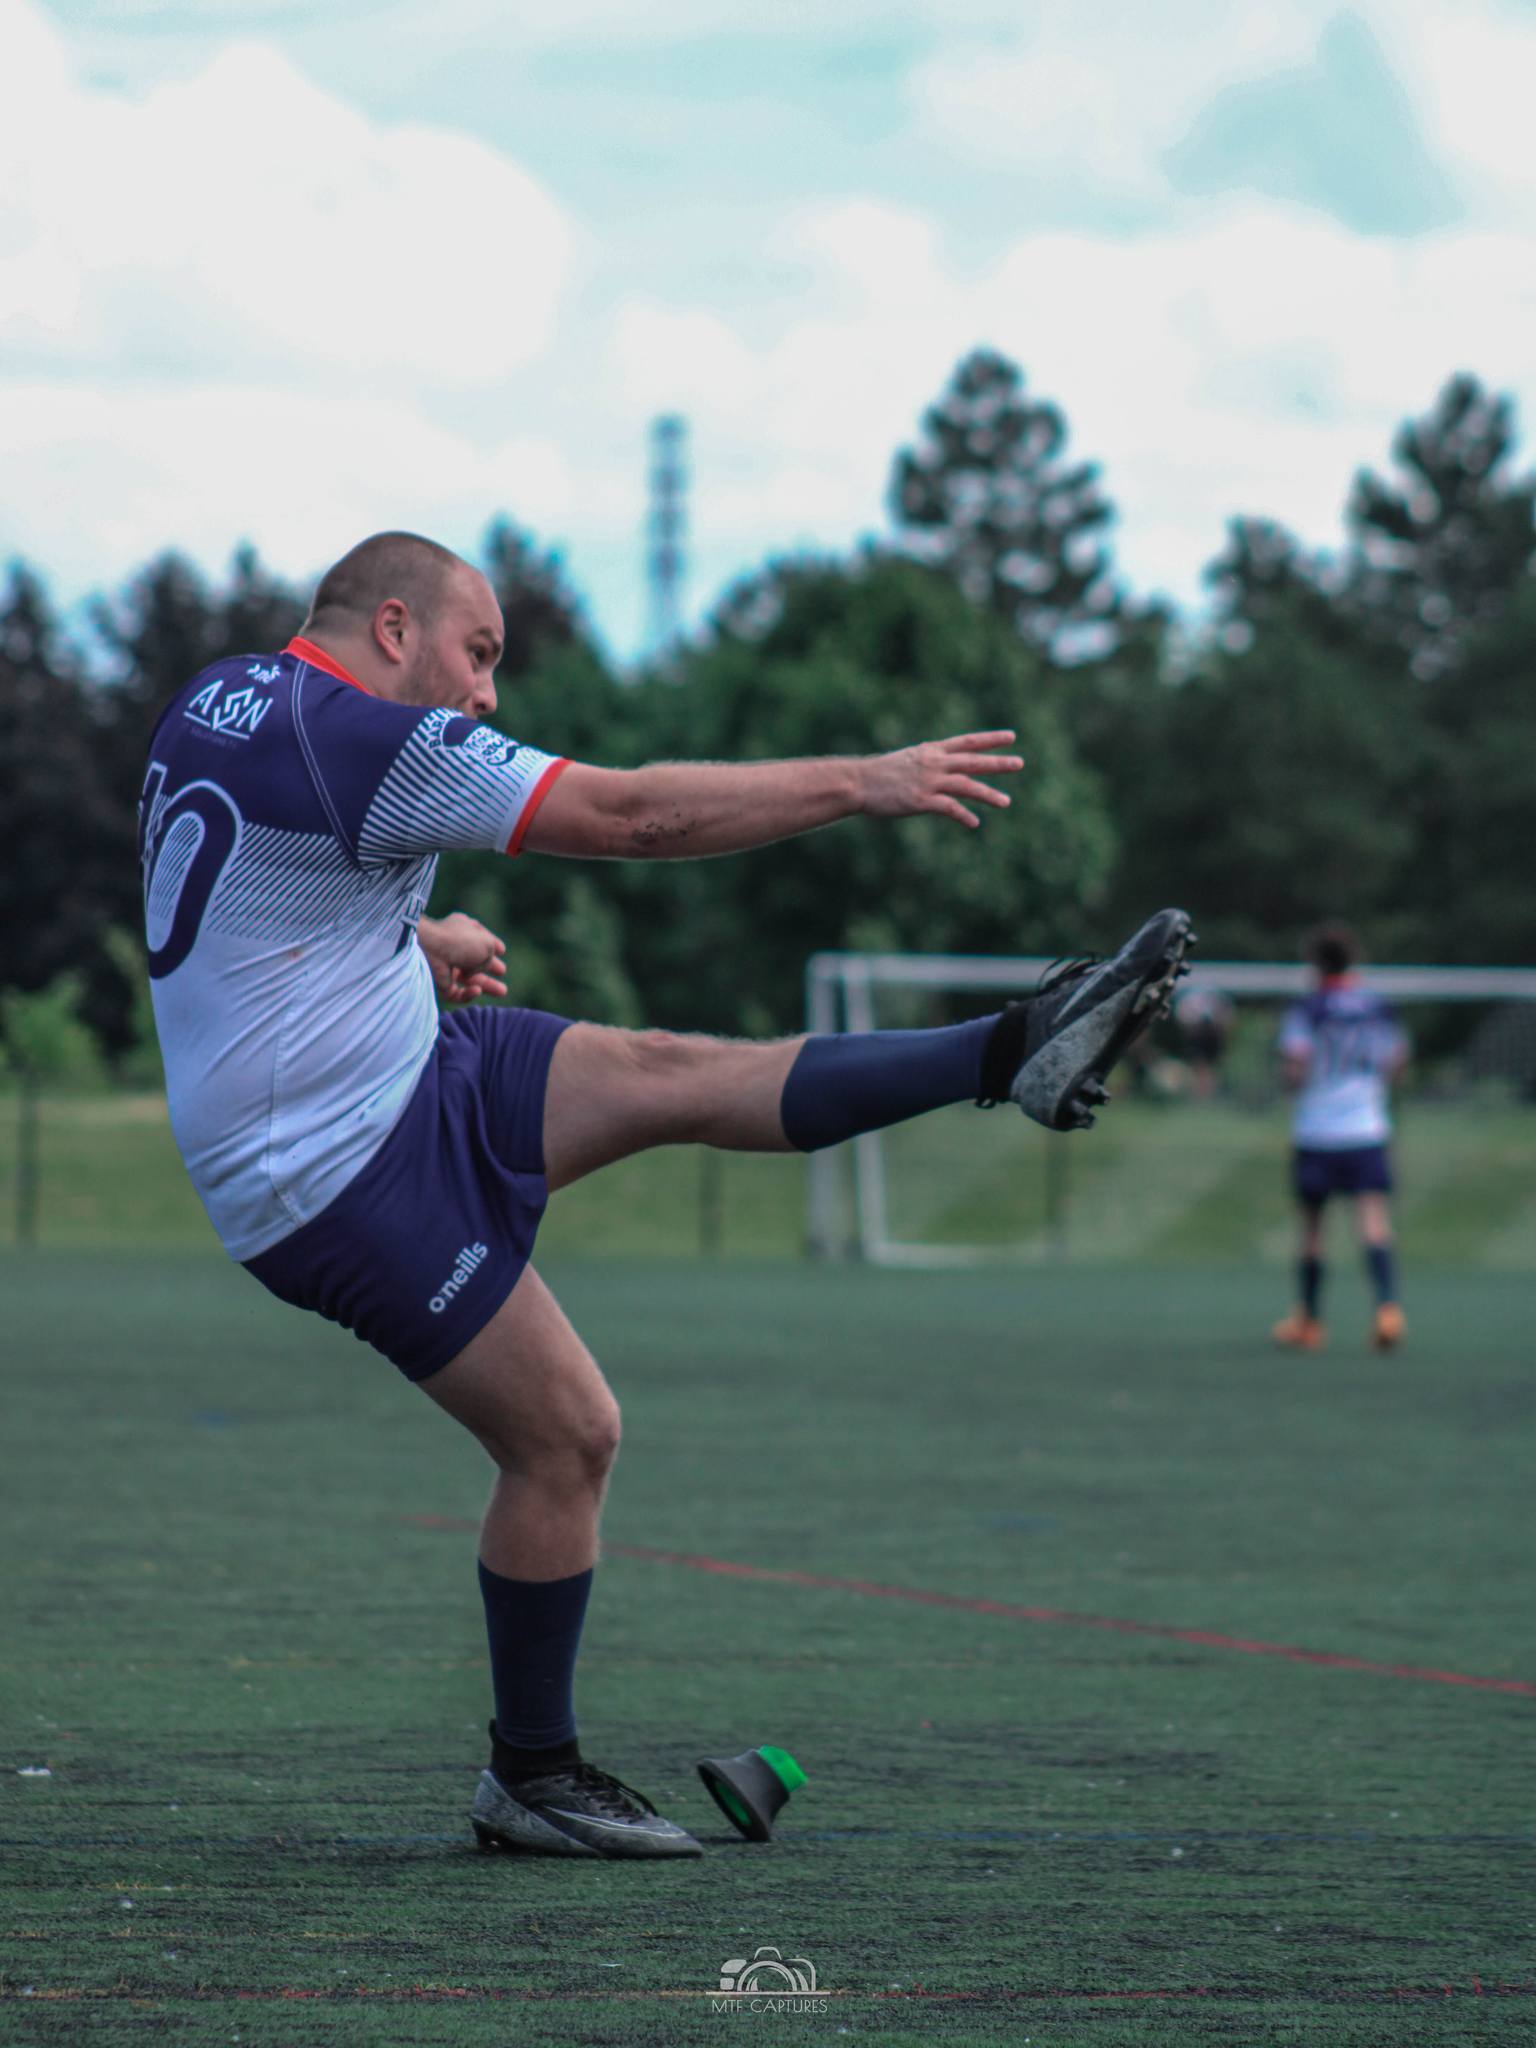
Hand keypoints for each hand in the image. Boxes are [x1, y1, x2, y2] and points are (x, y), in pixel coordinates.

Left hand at [418, 912, 507, 1005]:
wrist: (431, 950)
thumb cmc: (460, 941)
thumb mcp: (486, 945)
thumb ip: (490, 957)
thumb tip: (482, 968)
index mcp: (462, 929)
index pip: (477, 936)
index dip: (490, 943)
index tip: (502, 950)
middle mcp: (453, 946)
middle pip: (473, 959)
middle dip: (489, 967)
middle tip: (502, 971)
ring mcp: (445, 965)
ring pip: (466, 979)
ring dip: (484, 985)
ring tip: (502, 991)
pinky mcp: (440, 984)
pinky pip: (456, 992)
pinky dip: (468, 993)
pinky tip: (477, 990)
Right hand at [858, 731, 1022, 828]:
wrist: (858, 782)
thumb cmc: (879, 774)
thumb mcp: (907, 761)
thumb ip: (927, 764)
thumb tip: (941, 770)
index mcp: (931, 752)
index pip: (967, 742)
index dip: (990, 739)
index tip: (1011, 737)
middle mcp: (934, 763)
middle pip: (972, 761)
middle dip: (997, 762)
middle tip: (1019, 763)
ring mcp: (928, 781)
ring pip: (966, 785)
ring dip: (988, 794)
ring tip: (1006, 801)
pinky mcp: (921, 800)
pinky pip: (949, 808)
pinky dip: (964, 815)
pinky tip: (974, 822)